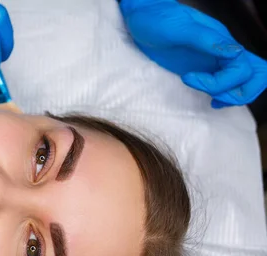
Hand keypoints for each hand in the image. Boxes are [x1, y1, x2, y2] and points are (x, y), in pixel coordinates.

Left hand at [120, 0, 266, 107]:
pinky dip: (223, 95)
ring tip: (209, 98)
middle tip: (210, 96)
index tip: (190, 78)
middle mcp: (222, 52)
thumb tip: (235, 52)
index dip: (223, 82)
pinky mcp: (203, 69)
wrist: (142, 17)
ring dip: (230, 95)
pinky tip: (209, 99)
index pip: (244, 68)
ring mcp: (213, 61)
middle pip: (253, 76)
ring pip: (241, 82)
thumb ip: (207, 40)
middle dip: (235, 93)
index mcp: (220, 40)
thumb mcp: (179, 29)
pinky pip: (225, 84)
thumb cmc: (157, 19)